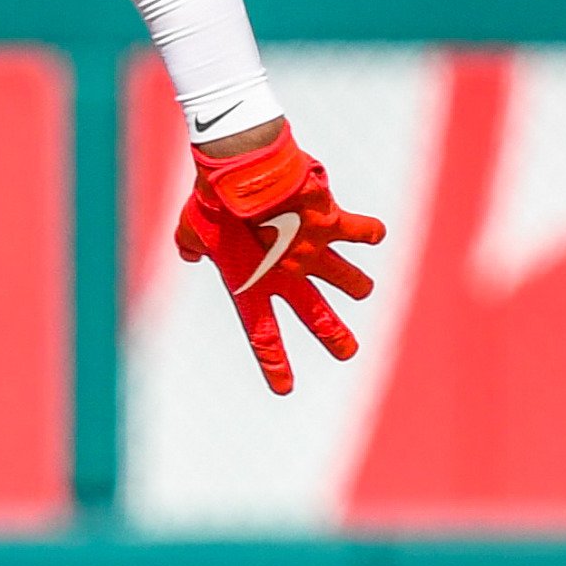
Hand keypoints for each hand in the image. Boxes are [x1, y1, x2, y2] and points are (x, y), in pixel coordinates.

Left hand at [173, 119, 383, 395]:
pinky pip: (360, 230)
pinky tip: (375, 234)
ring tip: (363, 289)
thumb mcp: (191, 229)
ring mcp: (313, 251)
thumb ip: (190, 246)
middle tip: (349, 351)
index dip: (274, 364)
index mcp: (252, 284)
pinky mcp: (331, 223)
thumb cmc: (212, 203)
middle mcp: (287, 275)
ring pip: (346, 278)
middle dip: (334, 336)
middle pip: (317, 317)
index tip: (285, 389)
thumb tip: (190, 252)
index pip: (262, 336)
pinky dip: (369, 231)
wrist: (243, 176)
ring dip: (355, 284)